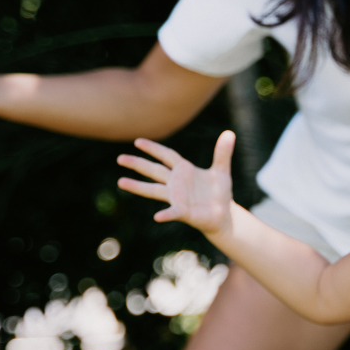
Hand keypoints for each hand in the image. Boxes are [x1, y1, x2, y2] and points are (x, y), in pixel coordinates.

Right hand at [117, 131, 235, 236]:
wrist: (223, 215)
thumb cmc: (219, 193)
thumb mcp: (222, 171)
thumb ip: (223, 153)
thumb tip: (230, 133)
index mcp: (184, 170)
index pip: (166, 156)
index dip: (153, 148)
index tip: (138, 141)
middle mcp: (176, 183)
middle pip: (154, 170)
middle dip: (137, 164)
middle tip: (120, 158)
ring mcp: (177, 198)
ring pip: (153, 190)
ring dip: (138, 186)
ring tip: (121, 182)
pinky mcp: (183, 212)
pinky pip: (172, 212)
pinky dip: (166, 214)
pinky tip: (157, 217)